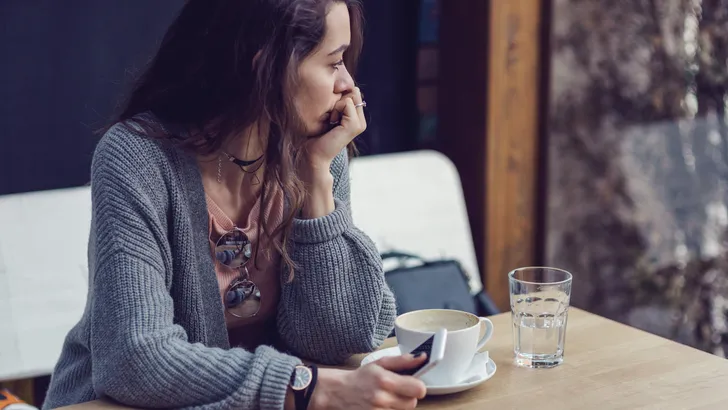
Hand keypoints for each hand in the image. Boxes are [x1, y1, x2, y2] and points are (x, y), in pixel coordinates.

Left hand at [304, 87, 366, 170]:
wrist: (312, 153)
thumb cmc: (315, 133)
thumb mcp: (328, 112)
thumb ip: (338, 100)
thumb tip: (343, 84)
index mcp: (356, 117)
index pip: (353, 91)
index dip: (339, 96)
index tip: (330, 113)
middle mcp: (361, 120)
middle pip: (353, 91)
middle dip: (338, 99)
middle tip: (330, 117)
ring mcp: (360, 123)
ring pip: (350, 95)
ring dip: (336, 105)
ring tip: (331, 120)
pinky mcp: (355, 125)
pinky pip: (347, 102)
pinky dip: (335, 109)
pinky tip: (332, 122)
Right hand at [309, 354, 427, 409]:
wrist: (338, 392)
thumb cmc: (360, 377)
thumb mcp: (380, 363)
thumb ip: (402, 361)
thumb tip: (422, 357)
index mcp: (386, 381)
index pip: (419, 389)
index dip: (417, 386)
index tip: (411, 384)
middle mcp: (383, 399)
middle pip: (413, 403)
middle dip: (408, 397)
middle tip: (396, 391)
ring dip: (399, 406)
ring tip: (387, 399)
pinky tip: (382, 406)